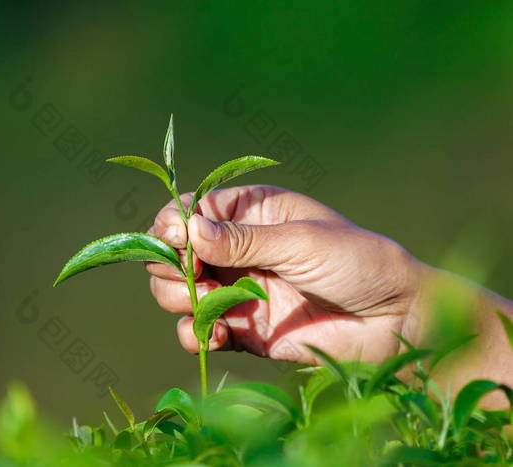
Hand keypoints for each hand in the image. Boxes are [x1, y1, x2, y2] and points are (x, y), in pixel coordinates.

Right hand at [147, 185, 427, 364]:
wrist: (393, 322)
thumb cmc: (356, 263)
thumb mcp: (300, 242)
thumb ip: (243, 240)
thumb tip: (187, 231)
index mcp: (250, 213)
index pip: (190, 211)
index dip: (172, 225)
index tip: (176, 241)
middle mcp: (236, 249)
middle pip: (173, 252)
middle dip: (170, 265)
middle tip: (196, 277)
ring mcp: (236, 289)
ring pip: (176, 291)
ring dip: (179, 298)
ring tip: (207, 304)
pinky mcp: (242, 329)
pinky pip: (198, 330)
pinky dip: (196, 334)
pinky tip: (218, 336)